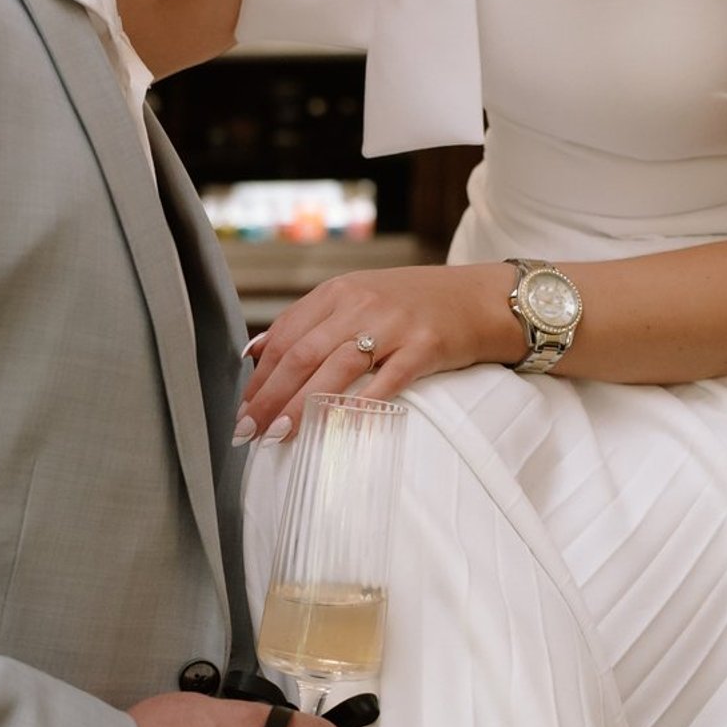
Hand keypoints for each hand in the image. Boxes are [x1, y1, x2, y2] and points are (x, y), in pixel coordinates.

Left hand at [236, 265, 522, 445]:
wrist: (484, 298)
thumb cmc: (418, 305)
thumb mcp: (359, 298)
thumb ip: (310, 323)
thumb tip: (254, 351)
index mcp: (339, 292)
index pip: (286, 335)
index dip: (259, 375)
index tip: (242, 409)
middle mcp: (362, 303)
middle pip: (302, 354)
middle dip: (269, 396)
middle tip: (248, 430)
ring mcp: (394, 324)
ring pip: (335, 368)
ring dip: (301, 406)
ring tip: (278, 434)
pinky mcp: (425, 346)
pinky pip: (386, 381)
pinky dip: (358, 407)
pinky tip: (337, 428)